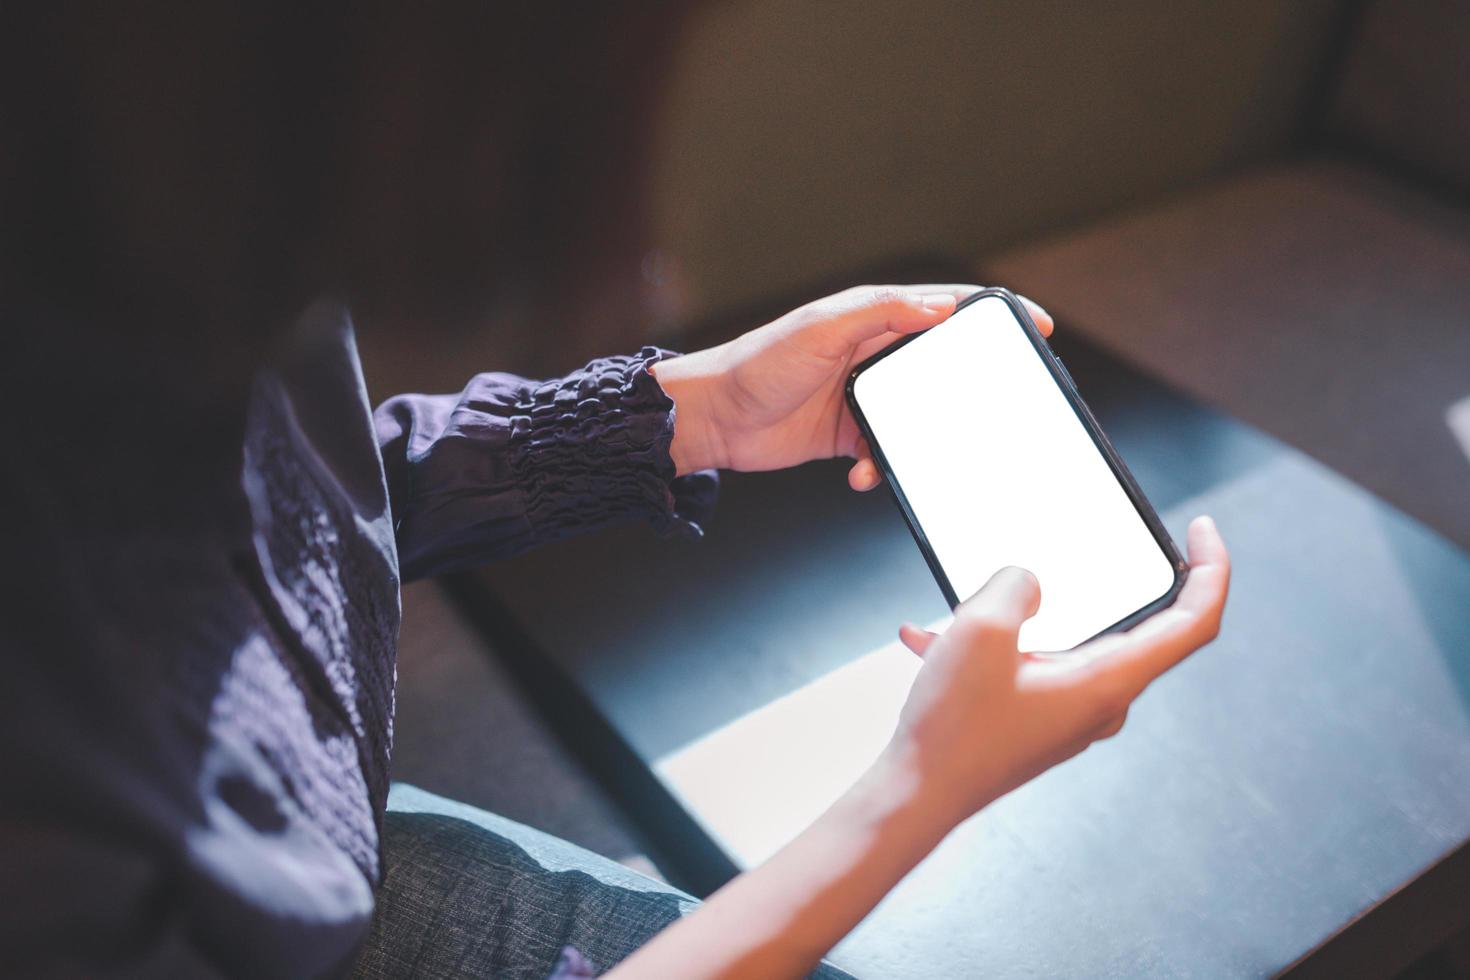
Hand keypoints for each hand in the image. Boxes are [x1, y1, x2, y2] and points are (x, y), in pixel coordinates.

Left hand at [650, 284, 1052, 489]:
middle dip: (971, 388)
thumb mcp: (822, 329)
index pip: (946, 308)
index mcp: (873, 316)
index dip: (991, 314)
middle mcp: (873, 354)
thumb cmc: (757, 365)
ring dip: (920, 439)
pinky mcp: (846, 435)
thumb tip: (941, 307)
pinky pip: (883, 453)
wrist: (713, 419)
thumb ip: (881, 313)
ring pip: (917, 418)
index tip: (1034, 325)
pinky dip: (878, 467)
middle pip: (941, 366)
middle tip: (999, 407)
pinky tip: (859, 473)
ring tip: (917, 451)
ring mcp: (862, 397)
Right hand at [886, 515, 1230, 827]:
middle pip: (1133, 627)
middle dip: (1101, 581)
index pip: (1193, 621)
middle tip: (1081, 546)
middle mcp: (1100, 702)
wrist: (916, 795)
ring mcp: (1070, 714)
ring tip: (962, 606)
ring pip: (1068, 642)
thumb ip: (1015, 585)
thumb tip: (1029, 581)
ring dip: (1018, 616)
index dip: (1211, 569)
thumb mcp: (980, 631)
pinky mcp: (1039, 720)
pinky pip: (1029, 666)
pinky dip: (992, 646)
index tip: (1202, 531)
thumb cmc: (953, 731)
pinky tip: (935, 639)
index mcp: (1108, 682)